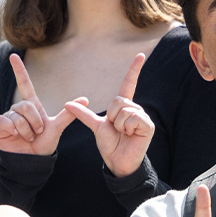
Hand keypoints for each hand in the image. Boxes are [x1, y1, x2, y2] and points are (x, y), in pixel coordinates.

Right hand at [0, 53, 82, 155]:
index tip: (13, 54)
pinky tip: (16, 137)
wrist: (32, 161)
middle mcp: (18, 109)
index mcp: (32, 106)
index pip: (24, 84)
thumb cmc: (43, 145)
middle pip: (26, 105)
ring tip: (28, 137)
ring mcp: (8, 116)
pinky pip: (6, 121)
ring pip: (17, 115)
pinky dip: (14, 130)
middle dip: (35, 121)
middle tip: (37, 133)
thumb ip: (68, 114)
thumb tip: (85, 100)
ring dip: (27, 130)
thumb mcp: (57, 128)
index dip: (19, 70)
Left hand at [63, 53, 154, 176]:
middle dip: (111, 116)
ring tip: (124, 134)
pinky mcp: (148, 125)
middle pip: (118, 100)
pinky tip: (131, 135)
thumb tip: (67, 103)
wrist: (117, 162)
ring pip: (124, 110)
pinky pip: (131, 118)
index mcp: (123, 107)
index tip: (140, 54)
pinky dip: (127, 128)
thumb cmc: (110, 145)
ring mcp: (142, 116)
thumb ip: (84, 115)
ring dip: (118, 124)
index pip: (129, 84)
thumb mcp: (96, 127)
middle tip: (116, 129)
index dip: (134, 70)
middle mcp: (134, 109)